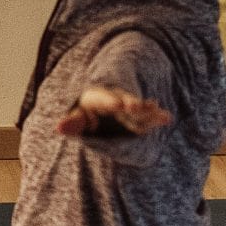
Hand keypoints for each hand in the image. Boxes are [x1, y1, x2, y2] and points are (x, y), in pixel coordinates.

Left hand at [55, 85, 174, 137]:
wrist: (98, 98)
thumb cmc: (84, 111)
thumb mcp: (77, 116)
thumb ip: (72, 123)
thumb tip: (59, 128)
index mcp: (97, 97)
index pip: (103, 98)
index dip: (111, 101)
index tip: (119, 104)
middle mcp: (114, 98)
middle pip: (125, 100)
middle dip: (132, 103)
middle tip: (138, 107)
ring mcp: (127, 106)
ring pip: (139, 109)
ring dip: (149, 112)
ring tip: (163, 115)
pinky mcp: (136, 115)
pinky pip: (146, 116)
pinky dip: (155, 117)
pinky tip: (166, 118)